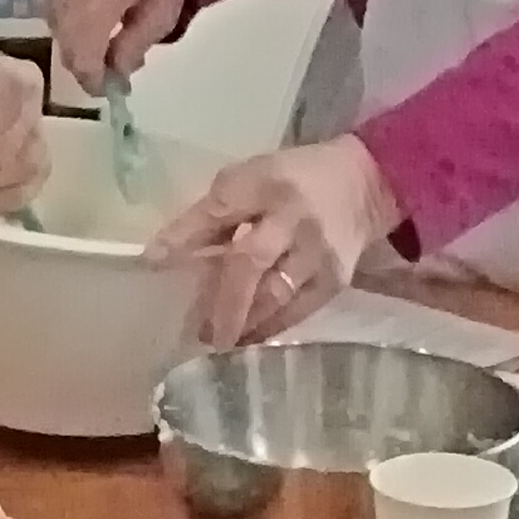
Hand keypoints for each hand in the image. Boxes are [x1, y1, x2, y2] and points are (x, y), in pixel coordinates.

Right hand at [53, 0, 196, 93]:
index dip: (91, 75)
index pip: (83, 43)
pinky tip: (94, 40)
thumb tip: (113, 75)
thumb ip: (134, 45)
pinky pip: (56, 19)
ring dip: (79, 54)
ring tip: (106, 61)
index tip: (110, 92)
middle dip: (86, 69)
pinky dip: (72, 36)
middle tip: (110, 82)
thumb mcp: (162, 16)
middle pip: (67, 41)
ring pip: (59, 32)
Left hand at [153, 135, 398, 343]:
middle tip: (197, 330)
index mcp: (265, 182)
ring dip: (242, 321)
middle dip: (219, 299)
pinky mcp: (335, 278)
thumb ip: (215, 215)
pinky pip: (297, 311)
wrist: (364, 184)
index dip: (185, 236)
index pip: (219, 210)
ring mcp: (317, 250)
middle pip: (250, 262)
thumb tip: (165, 256)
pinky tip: (249, 338)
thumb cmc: (292, 180)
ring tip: (217, 340)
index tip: (154, 262)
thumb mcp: (251, 178)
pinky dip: (270, 327)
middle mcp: (293, 216)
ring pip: (274, 294)